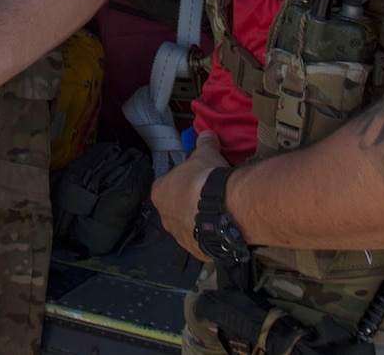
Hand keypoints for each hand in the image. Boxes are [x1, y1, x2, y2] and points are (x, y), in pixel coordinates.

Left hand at [151, 130, 229, 262]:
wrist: (222, 208)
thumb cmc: (205, 178)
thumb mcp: (205, 153)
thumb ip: (204, 143)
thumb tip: (207, 132)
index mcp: (159, 193)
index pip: (165, 186)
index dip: (180, 182)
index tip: (194, 179)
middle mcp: (165, 218)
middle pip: (175, 208)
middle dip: (188, 203)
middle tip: (207, 195)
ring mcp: (180, 237)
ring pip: (188, 227)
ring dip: (199, 221)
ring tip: (218, 211)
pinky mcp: (197, 251)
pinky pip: (203, 241)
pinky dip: (211, 235)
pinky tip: (223, 225)